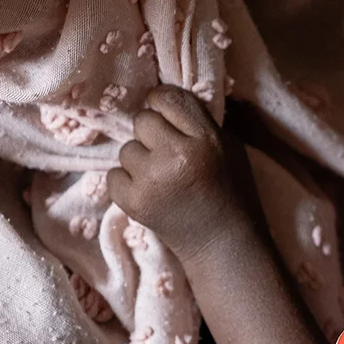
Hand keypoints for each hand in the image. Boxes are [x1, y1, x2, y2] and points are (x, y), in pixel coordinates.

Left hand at [108, 86, 253, 261]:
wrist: (223, 245)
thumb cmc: (230, 192)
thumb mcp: (229, 148)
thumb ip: (199, 123)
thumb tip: (163, 101)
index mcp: (205, 139)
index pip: (168, 98)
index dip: (163, 105)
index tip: (167, 118)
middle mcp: (176, 155)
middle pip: (142, 120)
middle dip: (153, 135)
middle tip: (168, 155)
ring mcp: (152, 180)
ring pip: (127, 149)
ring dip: (140, 161)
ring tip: (162, 179)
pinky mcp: (133, 202)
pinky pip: (113, 175)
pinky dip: (127, 183)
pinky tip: (149, 193)